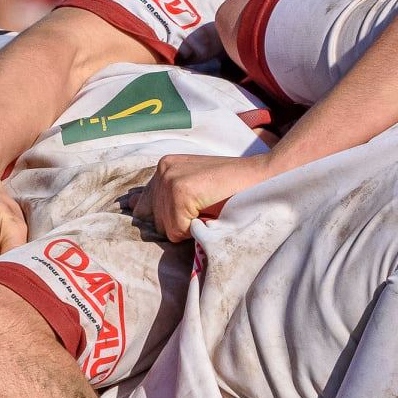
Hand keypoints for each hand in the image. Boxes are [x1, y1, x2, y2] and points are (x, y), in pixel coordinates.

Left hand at [142, 153, 273, 241]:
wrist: (268, 177)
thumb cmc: (237, 188)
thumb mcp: (198, 189)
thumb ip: (168, 197)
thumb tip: (129, 207)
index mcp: (165, 167)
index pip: (145, 209)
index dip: (171, 218)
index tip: (194, 211)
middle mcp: (163, 169)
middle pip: (154, 221)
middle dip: (178, 224)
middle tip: (207, 209)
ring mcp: (171, 179)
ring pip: (166, 228)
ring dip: (189, 227)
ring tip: (212, 209)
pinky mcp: (181, 191)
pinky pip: (178, 231)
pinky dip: (196, 230)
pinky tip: (214, 212)